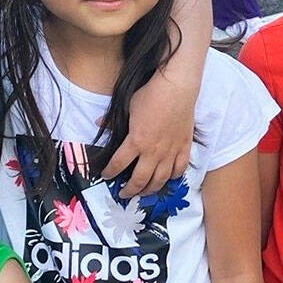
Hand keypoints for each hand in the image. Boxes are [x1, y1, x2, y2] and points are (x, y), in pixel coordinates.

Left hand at [102, 75, 195, 197]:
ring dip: (150, 190)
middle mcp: (152, 152)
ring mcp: (170, 152)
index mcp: (136, 142)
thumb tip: (99, 123)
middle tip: (124, 194)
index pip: (118, 164)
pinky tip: (167, 178)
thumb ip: (113, 120)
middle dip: (129, 190)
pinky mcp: (184, 148)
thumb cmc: (152, 95)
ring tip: (144, 193)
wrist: (177, 88)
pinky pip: (179, 170)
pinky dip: (172, 177)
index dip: (110, 172)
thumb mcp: (127, 106)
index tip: (106, 175)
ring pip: (160, 180)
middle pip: (139, 180)